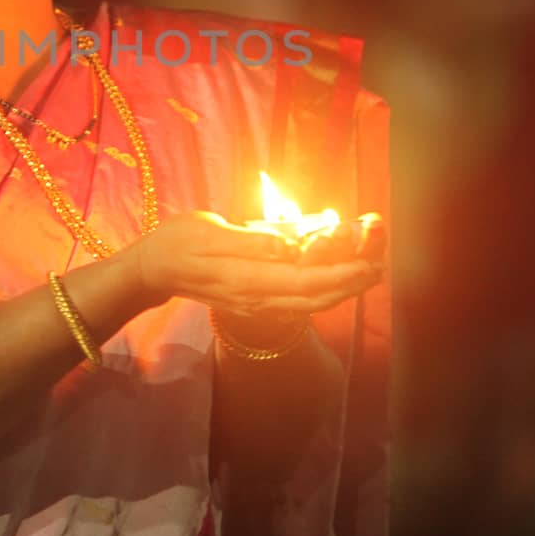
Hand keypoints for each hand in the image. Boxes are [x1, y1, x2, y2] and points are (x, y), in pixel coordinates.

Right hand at [125, 211, 382, 316]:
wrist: (153, 270)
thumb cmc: (178, 243)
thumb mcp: (211, 232)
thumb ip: (253, 240)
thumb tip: (290, 245)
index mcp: (250, 279)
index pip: (307, 282)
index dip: (343, 275)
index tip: (371, 264)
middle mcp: (257, 297)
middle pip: (315, 297)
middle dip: (351, 285)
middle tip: (381, 268)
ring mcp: (255, 303)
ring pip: (307, 302)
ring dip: (340, 290)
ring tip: (366, 273)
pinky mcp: (252, 300)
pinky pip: (295, 299)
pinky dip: (320, 289)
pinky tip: (332, 277)